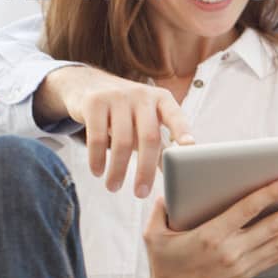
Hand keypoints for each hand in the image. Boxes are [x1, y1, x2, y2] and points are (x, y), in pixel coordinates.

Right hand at [36, 65, 193, 196]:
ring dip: (117, 170)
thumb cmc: (126, 111)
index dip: (183, 131)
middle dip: (145, 170)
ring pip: (122, 141)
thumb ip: (162, 145)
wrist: (88, 84)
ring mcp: (117, 96)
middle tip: (141, 193)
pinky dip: (97, 159)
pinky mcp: (94, 102)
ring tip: (113, 187)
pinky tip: (97, 172)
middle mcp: (142, 95)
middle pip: (149, 137)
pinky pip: (96, 137)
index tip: (189, 148)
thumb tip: (177, 175)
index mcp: (161, 99)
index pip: (176, 116)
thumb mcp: (146, 122)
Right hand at [138, 177, 277, 277]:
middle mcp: (231, 250)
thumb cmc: (163, 268)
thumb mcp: (154, 235)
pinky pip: (275, 257)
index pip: (248, 209)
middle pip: (274, 227)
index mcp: (211, 235)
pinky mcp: (245, 276)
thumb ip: (161, 210)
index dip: (271, 193)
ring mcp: (241, 265)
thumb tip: (168, 191)